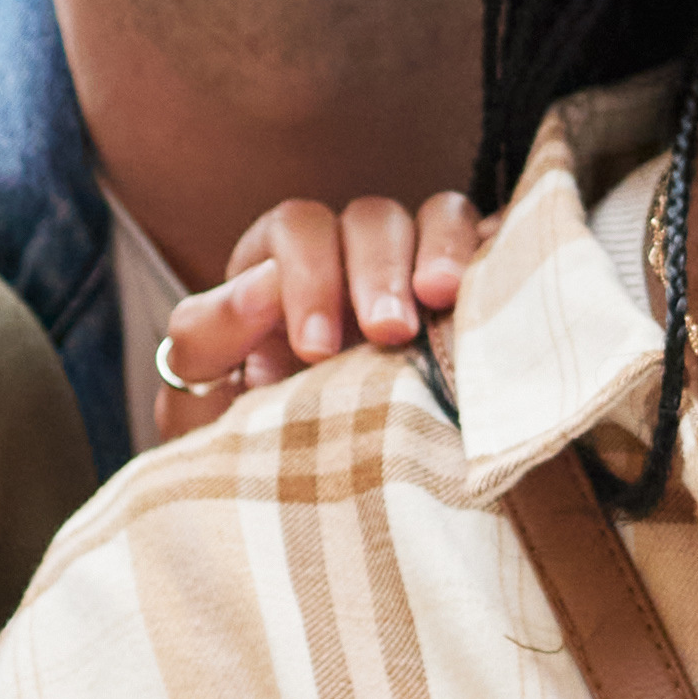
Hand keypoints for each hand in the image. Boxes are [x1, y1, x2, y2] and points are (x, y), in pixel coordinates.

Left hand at [132, 193, 486, 447]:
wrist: (320, 480)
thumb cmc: (254, 426)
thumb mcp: (207, 388)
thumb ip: (209, 337)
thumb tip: (259, 288)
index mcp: (282, 261)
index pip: (297, 230)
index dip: (307, 276)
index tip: (317, 349)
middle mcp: (351, 249)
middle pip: (367, 219)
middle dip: (375, 270)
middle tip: (388, 331)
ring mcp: (415, 263)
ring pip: (431, 218)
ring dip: (437, 251)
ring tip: (441, 298)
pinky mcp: (467, 286)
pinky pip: (487, 243)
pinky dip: (488, 253)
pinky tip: (490, 290)